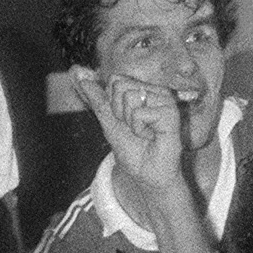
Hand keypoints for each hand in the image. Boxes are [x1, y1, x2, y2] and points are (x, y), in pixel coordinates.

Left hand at [86, 71, 193, 203]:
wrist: (147, 175)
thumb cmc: (133, 151)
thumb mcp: (109, 122)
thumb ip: (98, 99)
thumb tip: (82, 77)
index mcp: (144, 90)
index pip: (116, 80)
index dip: (113, 104)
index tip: (125, 121)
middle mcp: (156, 92)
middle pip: (120, 85)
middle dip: (120, 111)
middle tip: (136, 128)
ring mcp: (165, 101)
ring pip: (130, 97)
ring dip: (131, 122)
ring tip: (145, 133)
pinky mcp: (171, 113)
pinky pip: (140, 113)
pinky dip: (140, 129)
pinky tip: (152, 137)